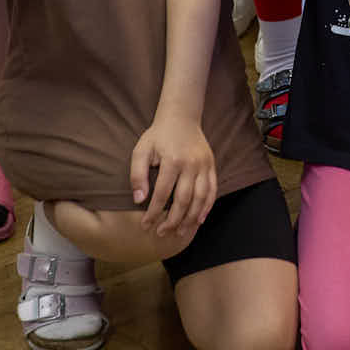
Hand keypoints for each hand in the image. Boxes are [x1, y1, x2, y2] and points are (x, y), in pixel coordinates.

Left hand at [130, 113, 218, 240]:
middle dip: (172, 221)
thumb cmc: (158, 135)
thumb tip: (139, 200)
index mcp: (172, 160)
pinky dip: (207, 207)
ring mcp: (204, 165)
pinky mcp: (211, 166)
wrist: (181, 117)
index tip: (145, 225)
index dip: (153, 213)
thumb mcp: (141, 150)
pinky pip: (212, 190)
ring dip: (190, 219)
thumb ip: (137, 175)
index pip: (162, 194)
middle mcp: (191, 164)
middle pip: (183, 200)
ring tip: (179, 232)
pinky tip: (198, 220)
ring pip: (200, 199)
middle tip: (162, 233)